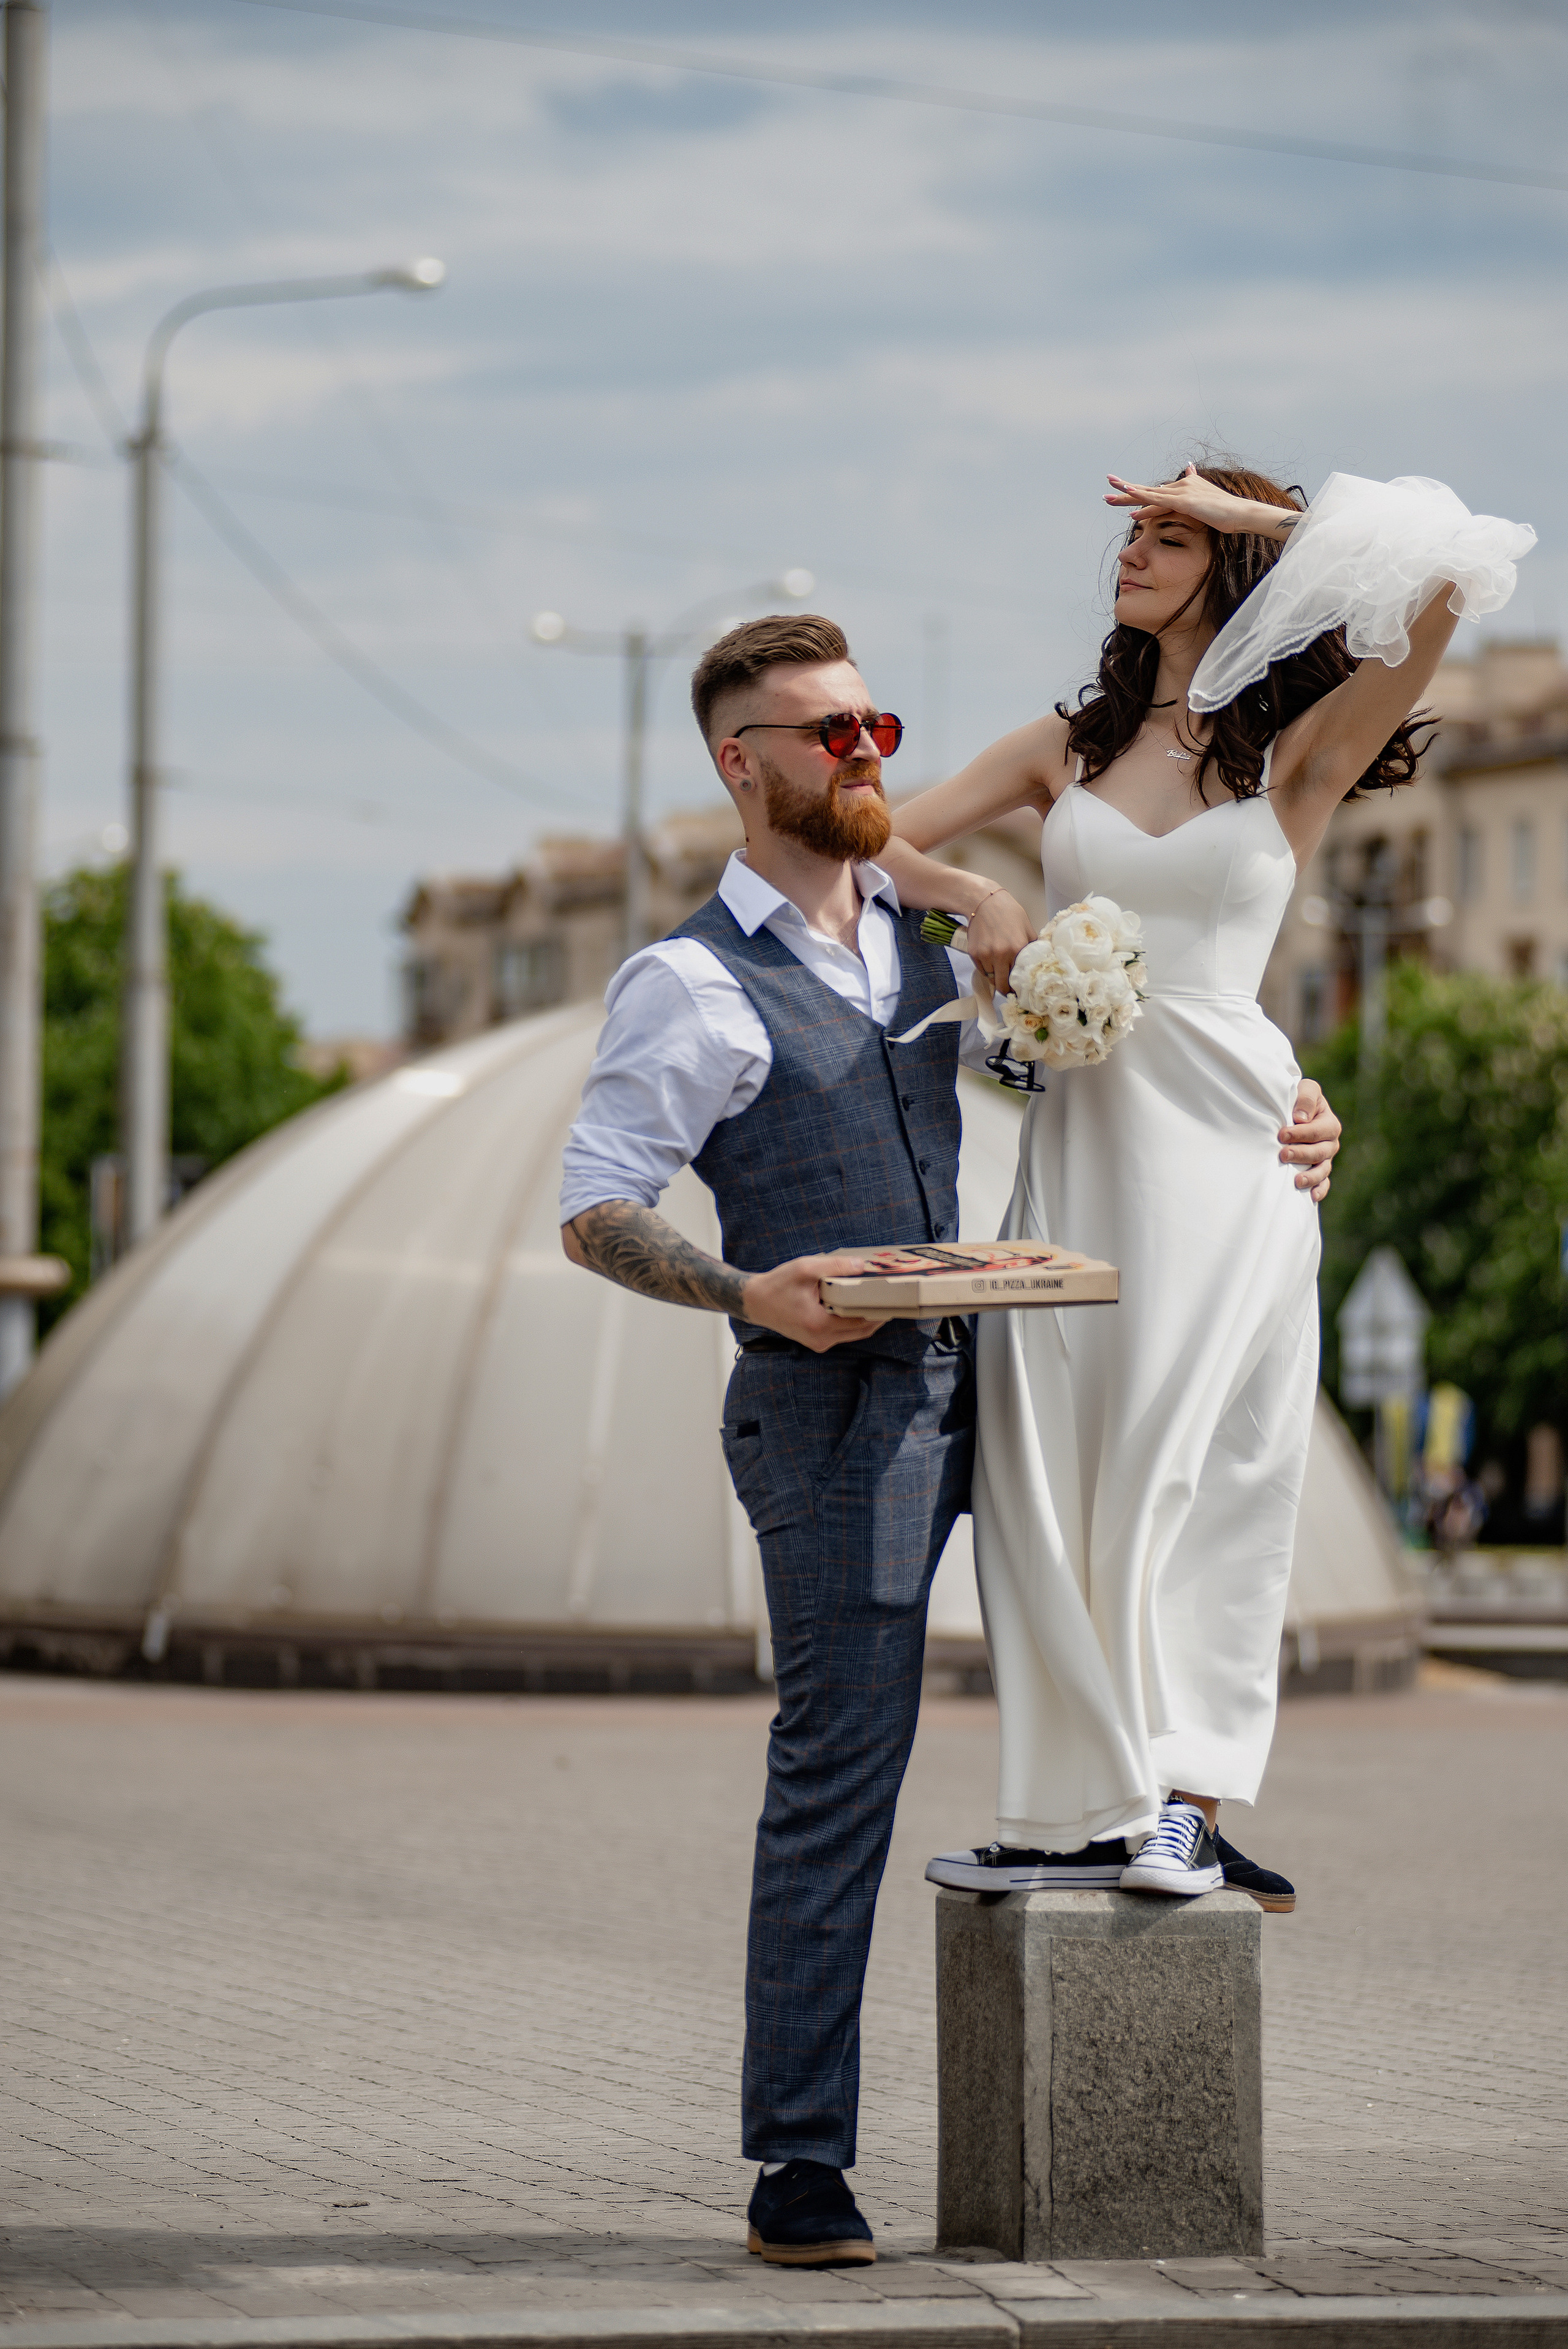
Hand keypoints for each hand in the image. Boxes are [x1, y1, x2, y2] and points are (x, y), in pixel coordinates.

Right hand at [741, 1251, 888, 1352]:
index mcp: (820, 1324)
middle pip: (862, 1331)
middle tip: (892, 1298)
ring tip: (878, 1299)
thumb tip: (861, 1265)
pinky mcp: (816, 1341)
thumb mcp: (805, 1269)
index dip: (880, 1309)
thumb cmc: (777, 1285)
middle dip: (878, 1315)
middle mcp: (821, 1339)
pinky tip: (857, 1304)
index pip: (861, 1321)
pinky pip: (843, 1333)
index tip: (894, 1297)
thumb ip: (835, 1266)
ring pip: (854, 1334)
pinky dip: (853, 1320)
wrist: (755, 1302)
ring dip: (866, 1318)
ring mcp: (819, 1343)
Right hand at [964, 888, 1034, 998]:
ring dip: (996, 977)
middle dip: (1006, 989)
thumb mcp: (1027, 927)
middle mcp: (1000, 954)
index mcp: (1017, 948)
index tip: (1020, 990)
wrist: (984, 902)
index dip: (1019, 987)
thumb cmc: (1008, 912)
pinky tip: (991, 959)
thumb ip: (1033, 946)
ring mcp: (985, 955)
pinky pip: (981, 970)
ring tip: (1000, 969)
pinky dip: (986, 968)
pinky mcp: (974, 954)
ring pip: (990, 978)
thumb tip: (1040, 961)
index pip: (1018, 978)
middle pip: (1002, 985)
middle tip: (1009, 988)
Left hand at [1104, 462, 1287, 538]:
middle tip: (1106, 488)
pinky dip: (1143, 495)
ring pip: (1148, 492)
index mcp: (1183, 489)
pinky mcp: (1184, 501)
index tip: (1120, 495)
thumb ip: (1196, 500)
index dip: (1137, 495)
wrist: (1240, 514)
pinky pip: (1159, 498)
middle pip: (1147, 490)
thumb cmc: (1226, 514)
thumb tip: (1192, 491)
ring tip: (1108, 491)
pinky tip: (1129, 492)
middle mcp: (1180, 486)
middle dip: (1125, 491)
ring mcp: (1181, 492)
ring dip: (1127, 492)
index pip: (1156, 493)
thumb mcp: (1207, 507)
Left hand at [1280, 1078, 1339, 1203]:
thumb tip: (1301, 1118)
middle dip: (1302, 1154)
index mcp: (1329, 1123)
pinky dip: (1319, 1190)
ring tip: (1296, 1180)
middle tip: (1283, 1154)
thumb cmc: (1298, 1098)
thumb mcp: (1306, 1089)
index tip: (1282, 1134)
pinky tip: (1311, 1197)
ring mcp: (1325, 1159)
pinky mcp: (1318, 1170)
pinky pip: (1323, 1183)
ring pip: (1322, 1170)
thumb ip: (1306, 1098)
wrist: (1293, 1111)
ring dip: (1311, 1176)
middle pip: (1320, 1152)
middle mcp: (1330, 1143)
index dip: (1301, 1133)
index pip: (1318, 1131)